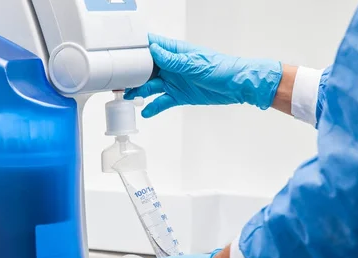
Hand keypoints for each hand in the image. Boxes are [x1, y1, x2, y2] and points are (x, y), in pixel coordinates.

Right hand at [125, 34, 281, 117]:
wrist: (237, 86)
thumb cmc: (221, 69)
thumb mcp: (194, 64)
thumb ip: (173, 60)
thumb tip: (154, 50)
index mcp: (175, 52)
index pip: (152, 45)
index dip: (136, 48)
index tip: (122, 52)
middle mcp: (171, 66)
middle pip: (146, 68)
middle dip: (132, 74)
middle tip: (120, 81)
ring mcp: (174, 81)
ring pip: (151, 86)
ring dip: (139, 91)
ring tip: (129, 98)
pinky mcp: (179, 96)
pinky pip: (162, 102)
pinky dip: (153, 107)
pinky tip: (145, 112)